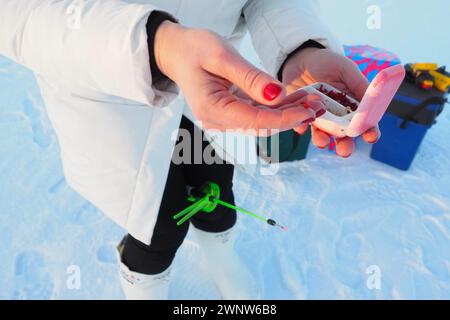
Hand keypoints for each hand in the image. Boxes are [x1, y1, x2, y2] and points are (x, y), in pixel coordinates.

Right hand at [154, 21, 325, 134]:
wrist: (176, 52)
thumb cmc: (193, 49)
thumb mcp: (222, 56)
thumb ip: (250, 78)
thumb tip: (277, 95)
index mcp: (212, 109)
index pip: (255, 121)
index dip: (284, 118)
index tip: (308, 110)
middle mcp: (218, 120)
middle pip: (261, 126)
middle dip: (291, 117)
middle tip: (318, 104)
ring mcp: (224, 119)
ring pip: (262, 122)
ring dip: (287, 113)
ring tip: (312, 100)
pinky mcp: (231, 113)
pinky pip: (257, 114)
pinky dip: (277, 108)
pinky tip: (295, 99)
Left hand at [281, 47, 380, 157]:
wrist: (299, 59)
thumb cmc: (326, 62)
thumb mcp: (345, 69)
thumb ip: (359, 83)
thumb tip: (373, 99)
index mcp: (354, 105)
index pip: (366, 123)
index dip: (370, 132)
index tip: (371, 137)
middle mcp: (338, 116)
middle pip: (345, 136)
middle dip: (346, 146)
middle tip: (344, 150)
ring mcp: (320, 118)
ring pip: (323, 135)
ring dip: (323, 141)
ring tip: (322, 142)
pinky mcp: (301, 117)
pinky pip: (301, 126)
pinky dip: (301, 127)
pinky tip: (301, 126)